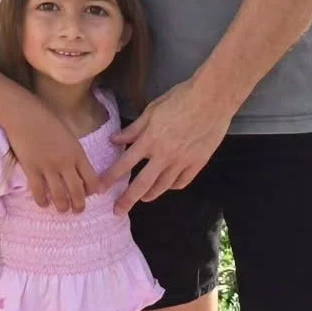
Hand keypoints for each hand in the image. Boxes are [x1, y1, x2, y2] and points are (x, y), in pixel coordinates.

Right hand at [3, 98, 99, 213]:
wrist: (24, 114)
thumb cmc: (46, 119)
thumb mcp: (68, 135)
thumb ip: (74, 152)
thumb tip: (75, 167)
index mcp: (78, 153)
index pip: (92, 180)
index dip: (92, 191)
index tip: (89, 194)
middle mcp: (66, 163)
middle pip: (77, 192)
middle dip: (79, 205)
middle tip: (77, 210)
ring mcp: (48, 167)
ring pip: (59, 196)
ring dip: (62, 207)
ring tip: (62, 210)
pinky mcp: (31, 169)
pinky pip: (38, 192)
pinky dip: (42, 201)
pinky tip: (44, 204)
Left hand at [100, 77, 233, 213]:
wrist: (212, 99)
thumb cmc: (180, 99)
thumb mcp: (152, 110)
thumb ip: (134, 129)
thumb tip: (114, 140)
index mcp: (150, 140)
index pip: (125, 163)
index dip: (110, 178)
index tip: (99, 189)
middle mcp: (164, 155)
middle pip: (142, 183)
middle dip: (128, 199)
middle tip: (117, 211)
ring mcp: (183, 161)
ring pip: (163, 186)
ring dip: (150, 195)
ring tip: (142, 199)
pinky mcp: (198, 163)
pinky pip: (182, 181)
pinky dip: (172, 186)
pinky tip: (167, 187)